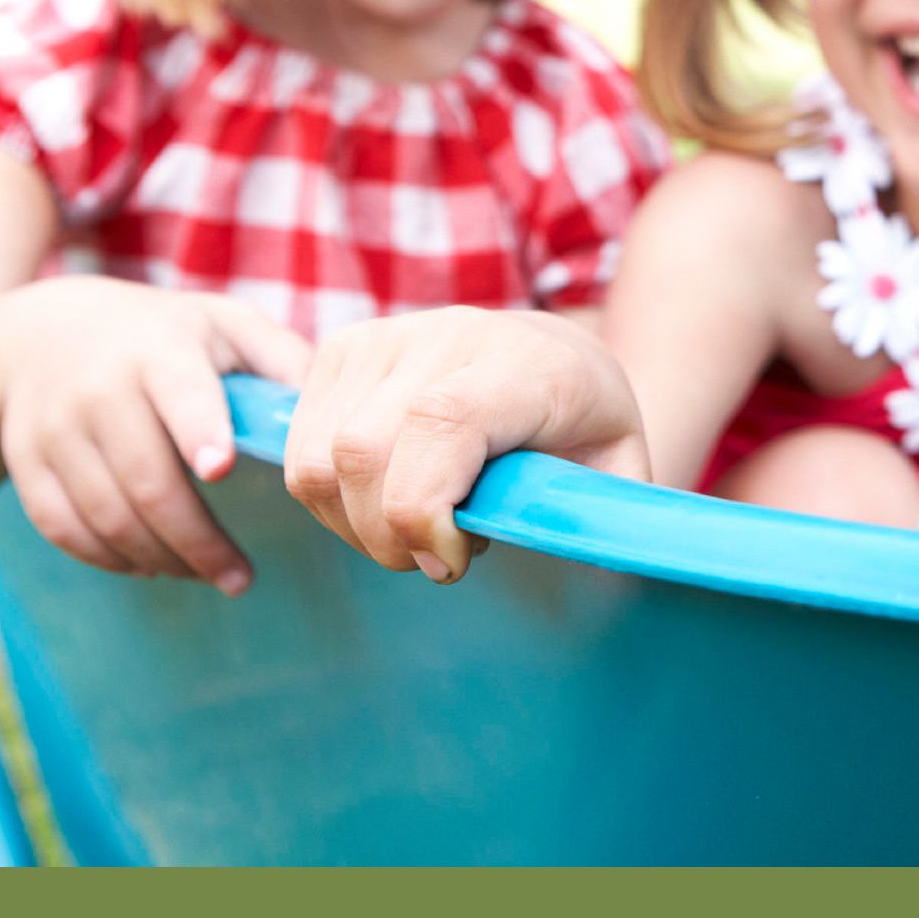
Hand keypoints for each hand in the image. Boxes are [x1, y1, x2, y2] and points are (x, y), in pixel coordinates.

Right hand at [0, 277, 311, 594]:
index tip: (222, 468)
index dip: (198, 431)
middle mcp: (98, 389)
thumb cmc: (167, 337)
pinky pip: (62, 526)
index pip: (180, 394)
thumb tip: (328, 411)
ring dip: (161, 557)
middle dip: (197, 538)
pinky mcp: (26, 462)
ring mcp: (54, 428)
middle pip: (146, 478)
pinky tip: (152, 566)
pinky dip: (108, 557)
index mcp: (159, 351)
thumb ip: (281, 359)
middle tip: (241, 578)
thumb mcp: (226, 325)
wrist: (48, 334)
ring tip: (210, 575)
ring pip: (104, 512)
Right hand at [283, 308, 650, 584]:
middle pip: (362, 451)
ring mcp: (384, 338)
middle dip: (387, 537)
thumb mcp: (619, 473)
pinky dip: (331, 500)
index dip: (424, 509)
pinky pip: (299, 450)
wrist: (557, 354)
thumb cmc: (587, 428)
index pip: (439, 421)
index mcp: (524, 363)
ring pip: (317, 460)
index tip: (454, 559)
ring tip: (416, 529)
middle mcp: (448, 336)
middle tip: (438, 559)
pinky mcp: (340, 351)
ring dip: (354, 526)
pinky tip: (386, 499)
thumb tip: (584, 581)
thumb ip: (595, 520)